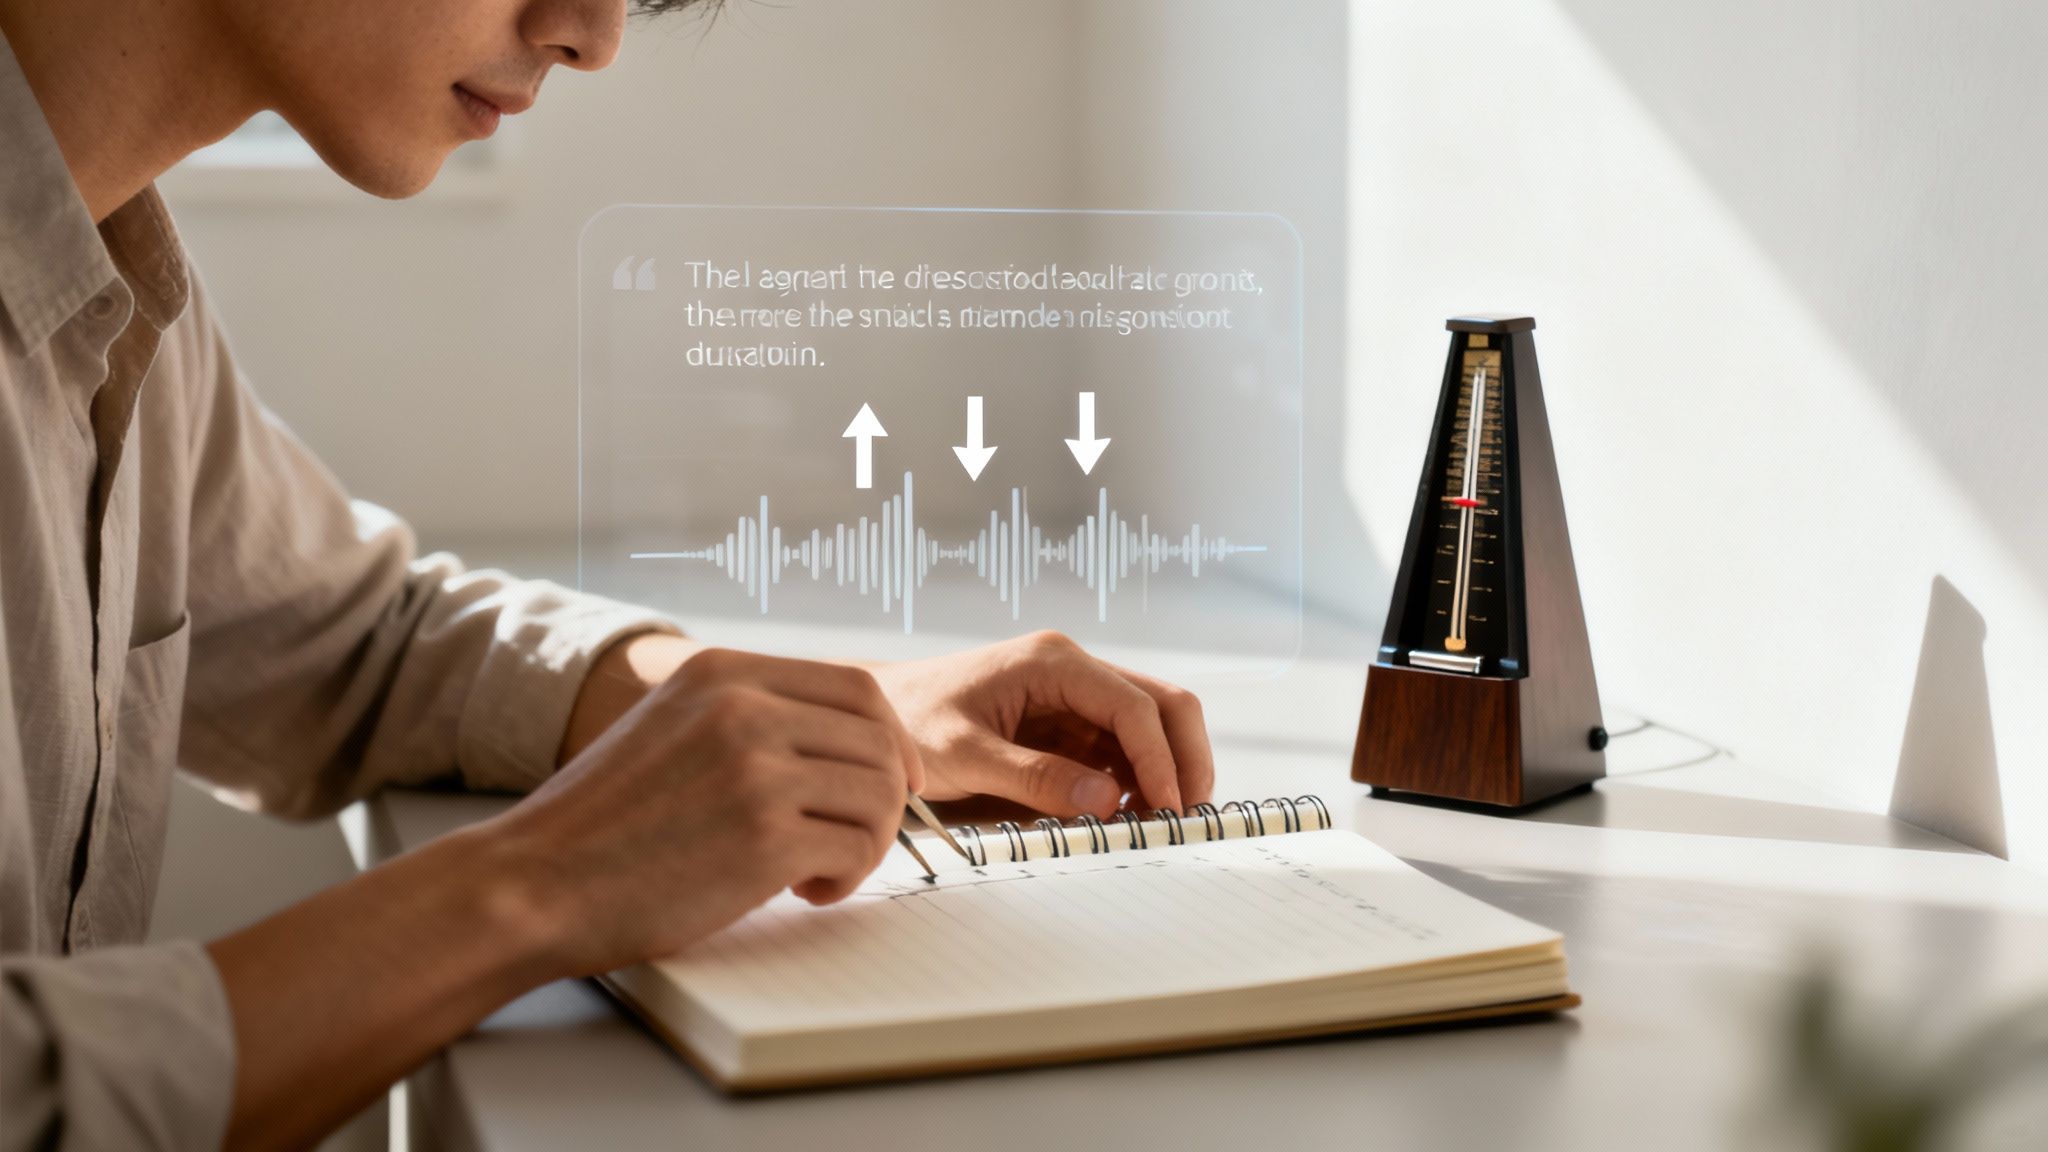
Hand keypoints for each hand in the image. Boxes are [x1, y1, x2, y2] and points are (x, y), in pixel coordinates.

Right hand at [498, 647, 922, 974]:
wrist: (533, 884)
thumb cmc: (601, 824)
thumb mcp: (671, 727)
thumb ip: (746, 716)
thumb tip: (843, 742)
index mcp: (722, 673)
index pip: (858, 686)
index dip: (892, 737)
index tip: (895, 778)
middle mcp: (744, 708)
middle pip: (879, 741)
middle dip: (885, 799)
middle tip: (853, 840)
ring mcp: (756, 769)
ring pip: (878, 795)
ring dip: (867, 843)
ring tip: (818, 869)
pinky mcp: (765, 836)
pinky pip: (856, 849)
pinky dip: (846, 879)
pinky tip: (803, 891)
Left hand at [870, 631, 1214, 818]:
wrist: (881, 715)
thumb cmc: (912, 722)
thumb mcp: (964, 754)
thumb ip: (1033, 776)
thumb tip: (1106, 798)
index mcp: (1053, 661)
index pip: (1133, 705)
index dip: (1160, 758)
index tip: (1168, 809)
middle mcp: (1074, 669)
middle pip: (1163, 704)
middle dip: (1184, 759)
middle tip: (1185, 817)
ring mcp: (1076, 695)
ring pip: (1152, 727)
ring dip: (1164, 773)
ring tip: (1155, 825)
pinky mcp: (1071, 723)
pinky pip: (1123, 749)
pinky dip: (1137, 782)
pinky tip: (1126, 816)